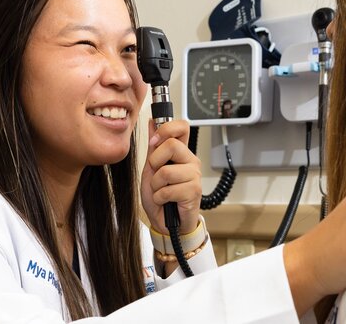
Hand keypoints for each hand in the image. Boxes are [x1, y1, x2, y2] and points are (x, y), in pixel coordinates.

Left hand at [140, 119, 201, 234]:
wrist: (166, 223)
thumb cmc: (160, 197)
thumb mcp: (150, 169)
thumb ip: (153, 147)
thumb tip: (152, 122)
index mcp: (181, 153)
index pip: (182, 126)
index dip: (166, 129)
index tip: (155, 141)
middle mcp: (190, 161)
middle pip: (171, 145)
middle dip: (155, 162)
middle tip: (157, 176)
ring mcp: (194, 175)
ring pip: (166, 171)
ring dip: (156, 185)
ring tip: (161, 192)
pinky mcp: (194, 191)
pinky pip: (168, 189)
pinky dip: (159, 198)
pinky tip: (165, 201)